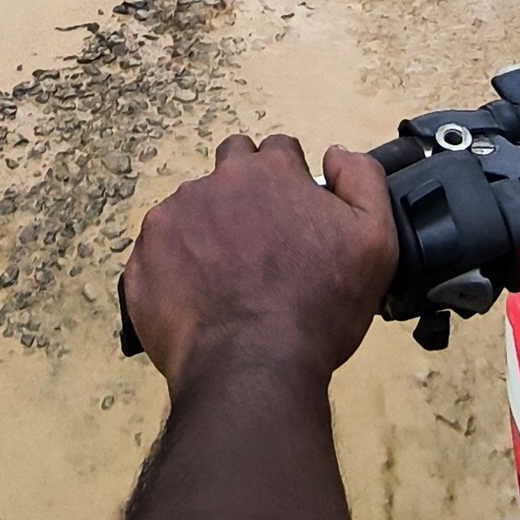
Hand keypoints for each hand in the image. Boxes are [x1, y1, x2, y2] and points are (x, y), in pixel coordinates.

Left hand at [120, 133, 398, 394]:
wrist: (252, 368)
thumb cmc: (317, 309)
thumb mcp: (373, 241)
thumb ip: (362, 179)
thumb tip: (335, 154)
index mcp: (270, 172)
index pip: (278, 152)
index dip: (290, 181)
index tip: (293, 217)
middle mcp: (217, 181)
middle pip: (231, 165)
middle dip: (246, 190)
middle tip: (260, 241)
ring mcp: (174, 215)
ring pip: (194, 207)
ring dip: (209, 229)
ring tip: (228, 280)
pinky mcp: (145, 254)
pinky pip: (161, 249)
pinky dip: (177, 266)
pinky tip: (199, 299)